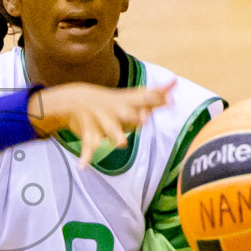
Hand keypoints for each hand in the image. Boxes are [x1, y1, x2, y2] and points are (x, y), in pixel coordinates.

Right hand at [30, 83, 171, 167]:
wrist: (75, 100)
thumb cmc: (110, 103)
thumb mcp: (129, 97)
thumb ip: (153, 95)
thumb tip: (175, 83)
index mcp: (126, 103)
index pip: (145, 99)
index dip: (157, 100)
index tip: (171, 101)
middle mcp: (115, 111)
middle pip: (128, 115)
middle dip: (135, 118)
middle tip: (144, 120)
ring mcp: (102, 122)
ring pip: (111, 130)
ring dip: (116, 136)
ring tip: (121, 143)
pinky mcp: (89, 134)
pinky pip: (88, 147)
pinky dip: (85, 157)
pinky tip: (83, 167)